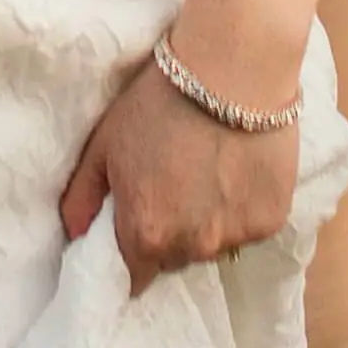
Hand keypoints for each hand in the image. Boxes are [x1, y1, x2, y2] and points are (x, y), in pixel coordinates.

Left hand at [58, 56, 298, 291]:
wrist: (232, 70)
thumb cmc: (158, 103)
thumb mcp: (105, 145)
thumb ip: (82, 198)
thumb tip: (75, 234)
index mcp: (146, 235)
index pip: (134, 277)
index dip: (131, 259)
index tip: (133, 235)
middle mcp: (193, 246)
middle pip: (175, 259)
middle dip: (168, 236)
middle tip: (171, 190)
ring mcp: (236, 236)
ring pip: (213, 246)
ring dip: (206, 225)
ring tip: (207, 177)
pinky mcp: (272, 220)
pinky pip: (247, 228)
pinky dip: (240, 210)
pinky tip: (236, 172)